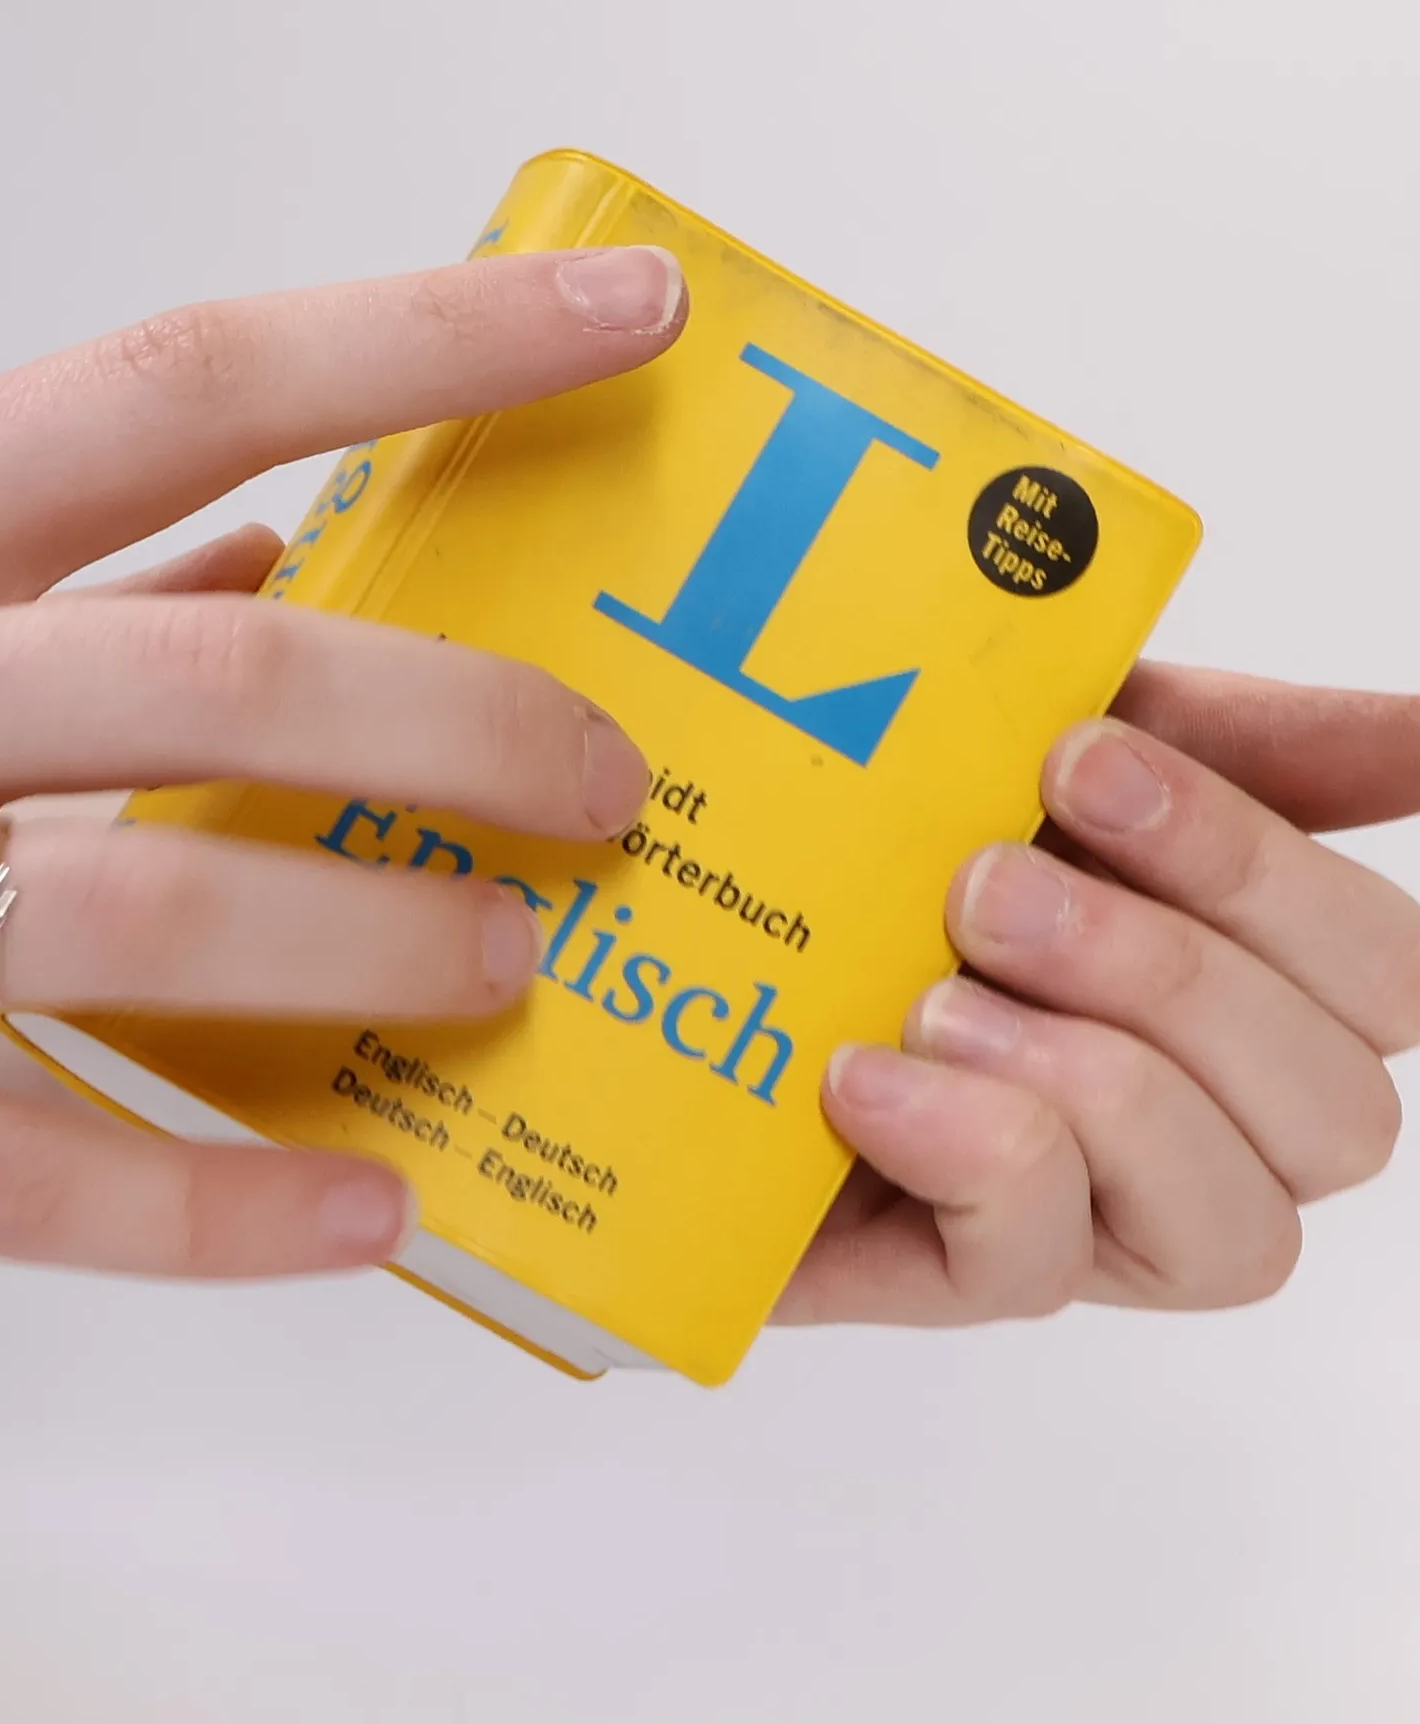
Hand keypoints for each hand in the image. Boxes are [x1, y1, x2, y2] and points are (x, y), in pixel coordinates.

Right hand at [0, 246, 684, 1273]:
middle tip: (604, 775)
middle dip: (456, 720)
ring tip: (510, 956)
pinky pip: (21, 1175)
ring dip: (370, 944)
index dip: (416, 339)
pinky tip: (358, 1208)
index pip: (176, 379)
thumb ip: (36, 572)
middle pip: (208, 678)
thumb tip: (270, 551)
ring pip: (137, 920)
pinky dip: (212, 1208)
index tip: (609, 319)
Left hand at [773, 665, 1418, 1325]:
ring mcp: (1083, 1218)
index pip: (1385, 979)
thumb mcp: (1039, 749)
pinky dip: (966, 1153)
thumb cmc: (876, 836)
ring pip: (1236, 1227)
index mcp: (1234, 986)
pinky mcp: (946, 1276)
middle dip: (1167, 972)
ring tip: (932, 995)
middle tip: (982, 882)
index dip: (1263, 868)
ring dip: (1093, 1082)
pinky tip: (861, 1074)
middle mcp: (1195, 1122)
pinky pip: (1033, 1270)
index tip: (1084, 753)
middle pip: (1338, 1113)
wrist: (673, 928)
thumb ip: (1237, 744)